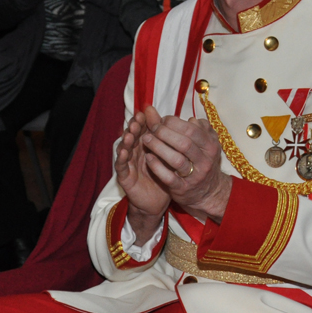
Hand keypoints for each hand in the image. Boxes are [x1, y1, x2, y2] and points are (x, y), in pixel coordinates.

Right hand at [114, 109, 170, 244]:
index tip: (147, 111)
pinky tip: (124, 151)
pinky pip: (122, 166)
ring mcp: (129, 164)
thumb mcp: (173, 157)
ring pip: (125, 148)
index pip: (144, 129)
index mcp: (147, 145)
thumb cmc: (167, 175)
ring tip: (130, 131)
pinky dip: (122, 158)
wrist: (158, 201)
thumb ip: (176, 141)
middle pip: (133, 135)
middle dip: (135, 126)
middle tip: (137, 118)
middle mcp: (136, 152)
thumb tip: (189, 120)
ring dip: (127, 139)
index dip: (145, 120)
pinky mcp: (125, 177)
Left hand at [139, 105, 231, 223]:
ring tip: (146, 139)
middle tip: (152, 128)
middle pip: (184, 143)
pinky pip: (169, 177)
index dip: (174, 122)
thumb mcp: (206, 145)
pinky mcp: (183, 189)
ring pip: (176, 160)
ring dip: (158, 147)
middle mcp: (205, 161)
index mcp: (211, 146)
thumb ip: (198, 130)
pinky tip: (148, 158)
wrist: (210, 192)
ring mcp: (195, 176)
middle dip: (165, 133)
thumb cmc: (204, 162)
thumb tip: (189, 118)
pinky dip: (157, 167)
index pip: (192, 130)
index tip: (162, 120)